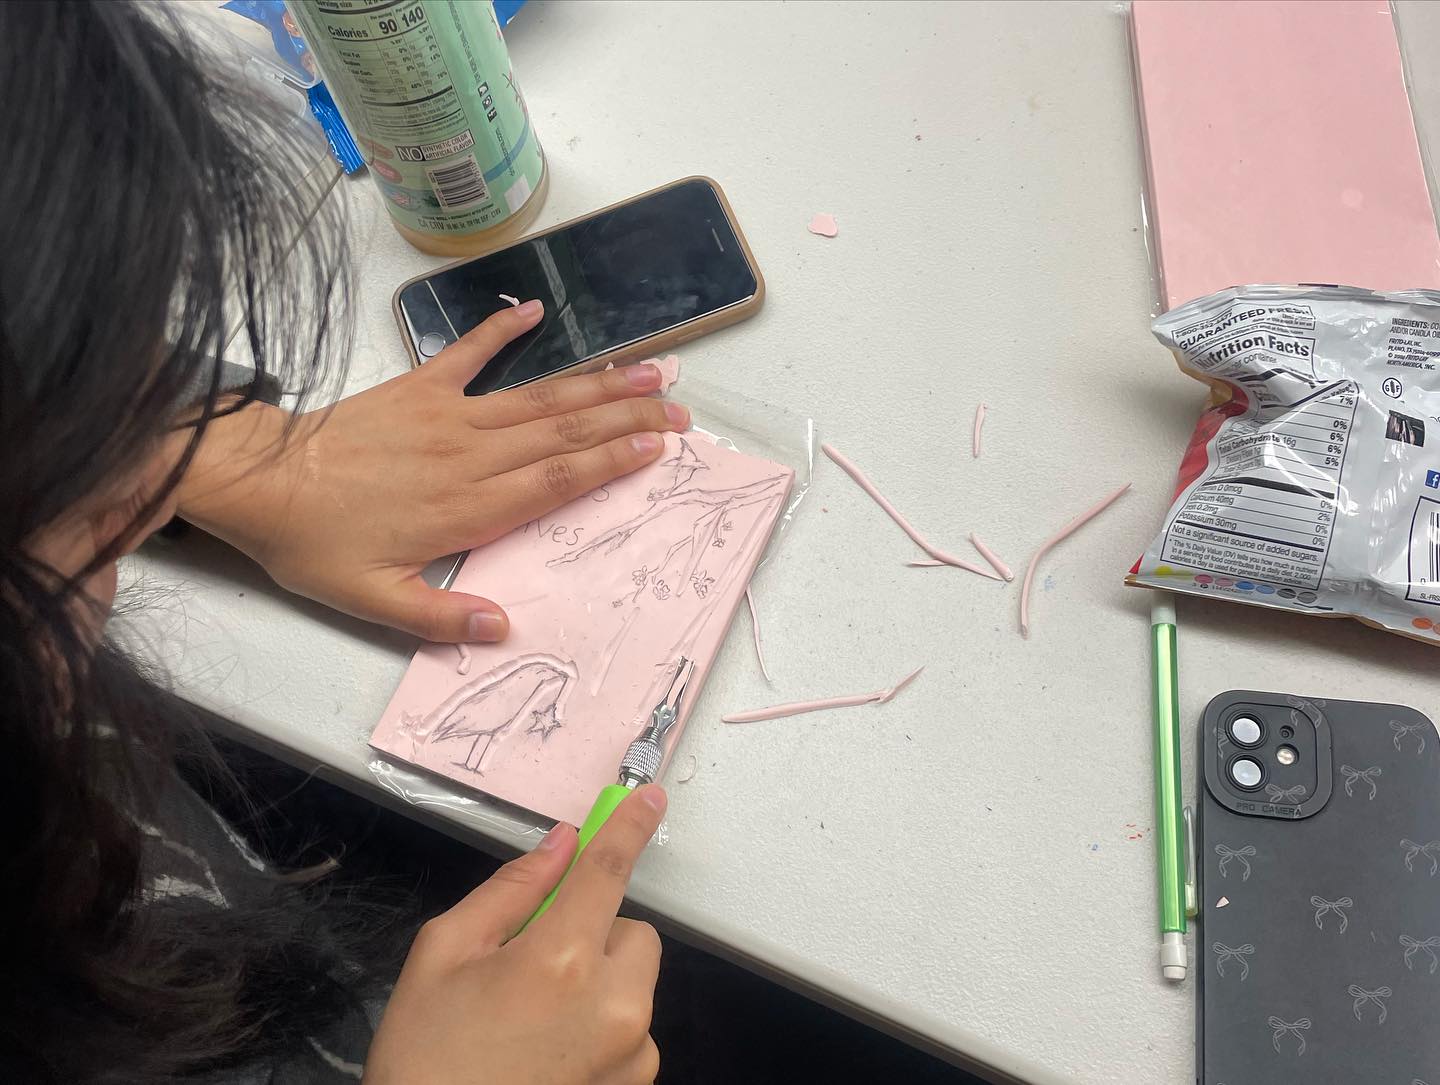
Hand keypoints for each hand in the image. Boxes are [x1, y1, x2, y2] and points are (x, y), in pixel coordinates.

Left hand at [174, 301, 688, 641]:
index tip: (658, 448)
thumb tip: (504, 628)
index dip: (611, 461)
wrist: (258, 480)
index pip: (555, 480)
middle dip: (626, 419)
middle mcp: (470, 455)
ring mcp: (447, 415)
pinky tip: (535, 311)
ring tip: (646, 370)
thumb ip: (441, 616)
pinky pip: (468, 354)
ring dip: (595, 382)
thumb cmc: (316, 544)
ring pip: (536, 397)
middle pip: (563, 432)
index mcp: (467, 507)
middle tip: (679, 409)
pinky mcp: (417, 388)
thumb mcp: (372, 600)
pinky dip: (501, 330)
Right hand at [364, 786, 666, 1084]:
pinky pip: (632, 1028)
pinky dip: (603, 1026)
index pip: (608, 871)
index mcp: (561, 961)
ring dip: (600, 982)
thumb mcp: (441, 956)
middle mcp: (614, 1006)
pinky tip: (551, 1051)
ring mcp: (632, 1053)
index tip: (649, 797)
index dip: (629, 826)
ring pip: (634, 982)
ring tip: (536, 1018)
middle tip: (534, 961)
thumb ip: (509, 891)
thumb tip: (561, 844)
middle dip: (594, 932)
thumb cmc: (424, 1059)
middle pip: (632, 932)